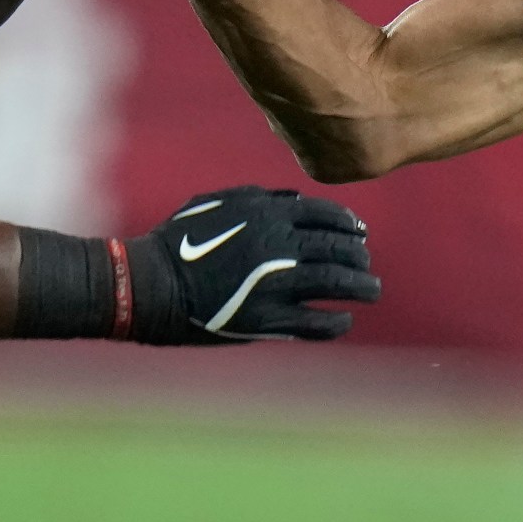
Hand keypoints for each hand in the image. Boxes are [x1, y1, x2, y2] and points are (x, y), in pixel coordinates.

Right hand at [125, 186, 378, 343]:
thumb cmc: (177, 241)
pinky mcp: (267, 320)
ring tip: (372, 291)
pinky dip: (337, 323)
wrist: (150, 284)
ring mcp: (275, 282)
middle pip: (338, 248)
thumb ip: (257, 198)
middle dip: (359, 257)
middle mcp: (277, 244)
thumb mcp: (215, 203)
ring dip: (362, 287)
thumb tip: (294, 201)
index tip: (360, 234)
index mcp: (266, 212)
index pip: (326, 214)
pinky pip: (316, 323)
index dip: (348, 225)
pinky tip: (344, 321)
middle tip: (366, 266)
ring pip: (337, 282)